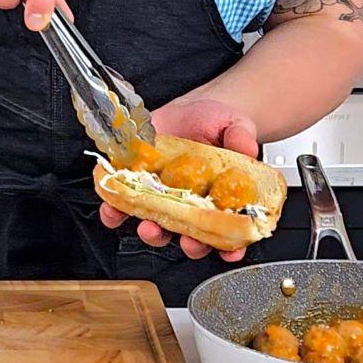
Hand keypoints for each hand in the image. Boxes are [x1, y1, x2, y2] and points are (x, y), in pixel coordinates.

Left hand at [98, 96, 258, 260]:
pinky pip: (122, 206)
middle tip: (189, 241)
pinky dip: (115, 211)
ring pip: (157, 228)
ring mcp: (163, 199)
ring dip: (152, 232)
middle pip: (191, 238)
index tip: (232, 251)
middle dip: (190, 245)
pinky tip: (115, 207)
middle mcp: (191, 207)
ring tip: (150, 225)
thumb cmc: (216, 124)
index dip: (231, 248)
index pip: (228, 234)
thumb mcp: (236, 126)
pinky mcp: (137, 186)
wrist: (188, 111)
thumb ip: (242, 138)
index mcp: (219, 202)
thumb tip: (247, 149)